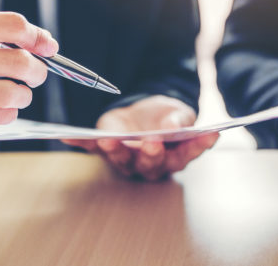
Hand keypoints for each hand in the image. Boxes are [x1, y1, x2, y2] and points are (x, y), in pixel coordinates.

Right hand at [0, 6, 57, 136]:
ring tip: (18, 93)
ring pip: (6, 94)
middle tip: (36, 75)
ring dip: (23, 96)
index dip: (38, 37)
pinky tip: (2, 109)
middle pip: (17, 62)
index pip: (12, 25)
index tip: (46, 47)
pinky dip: (5, 114)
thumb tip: (44, 41)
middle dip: (38, 71)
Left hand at [64, 95, 217, 180]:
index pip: (188, 153)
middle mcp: (151, 163)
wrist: (145, 113)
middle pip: (153, 164)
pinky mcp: (107, 148)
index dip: (198, 147)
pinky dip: (80, 143)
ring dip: (116, 152)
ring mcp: (128, 158)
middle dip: (152, 154)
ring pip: (123, 160)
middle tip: (153, 142)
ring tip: (111, 141)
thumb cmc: (165, 117)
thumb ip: (180, 119)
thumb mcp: (177, 112)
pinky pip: (92, 148)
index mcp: (175, 154)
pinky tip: (68, 137)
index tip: (209, 135)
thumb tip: (176, 124)